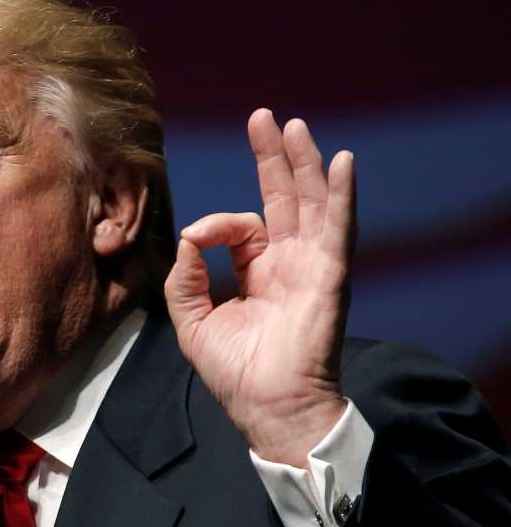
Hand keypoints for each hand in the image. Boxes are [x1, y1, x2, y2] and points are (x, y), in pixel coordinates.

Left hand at [163, 109, 355, 467]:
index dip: (217, 224)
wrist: (267, 409)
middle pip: (284, 198)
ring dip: (306, 164)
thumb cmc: (234, 373)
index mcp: (258, 272)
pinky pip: (337, 229)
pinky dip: (340, 196)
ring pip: (311, 204)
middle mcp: (289, 264)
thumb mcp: (192, 319)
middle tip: (264, 117)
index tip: (198, 237)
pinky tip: (343, 164)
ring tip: (295, 126)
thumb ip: (184, 276)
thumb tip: (190, 236)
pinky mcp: (329, 277)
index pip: (242, 227)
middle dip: (274, 157)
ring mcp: (312, 267)